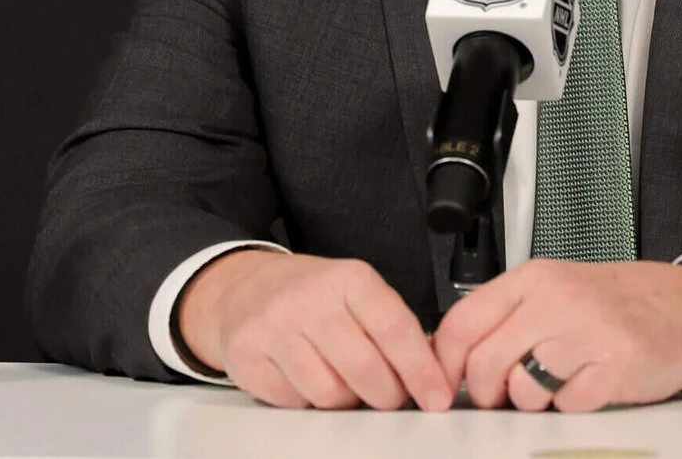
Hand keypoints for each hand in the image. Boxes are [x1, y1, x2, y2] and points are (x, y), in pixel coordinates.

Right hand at [177, 249, 453, 410]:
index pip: (395, 329)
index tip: (436, 396)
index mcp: (349, 279)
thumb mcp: (357, 293)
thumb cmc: (312, 296)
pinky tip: (307, 378)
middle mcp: (310, 299)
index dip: (421, 370)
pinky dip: (308, 401)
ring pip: (329, 393)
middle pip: (365, 369)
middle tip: (389, 395)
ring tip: (342, 379)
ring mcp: (275, 327)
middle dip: (387, 395)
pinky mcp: (248, 356)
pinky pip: (295, 402)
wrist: (246, 289)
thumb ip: (393, 326)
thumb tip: (433, 372)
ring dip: (345, 399)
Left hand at [432, 258, 681, 412]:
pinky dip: (573, 404)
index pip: (462, 322)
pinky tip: (590, 383)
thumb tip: (454, 357)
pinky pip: (568, 405)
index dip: (444, 362)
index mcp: (534, 279)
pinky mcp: (615, 366)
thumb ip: (508, 316)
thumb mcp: (556, 290)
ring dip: (533, 401)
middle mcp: (557, 300)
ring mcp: (587, 332)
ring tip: (557, 383)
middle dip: (487, 393)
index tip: (445, 383)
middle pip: (485, 363)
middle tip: (503, 395)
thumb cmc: (618, 302)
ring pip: (522, 390)